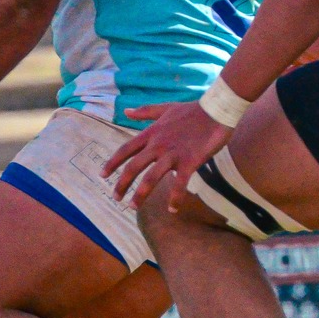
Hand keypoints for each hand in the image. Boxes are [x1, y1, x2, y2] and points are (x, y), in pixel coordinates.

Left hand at [105, 101, 232, 209]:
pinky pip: (180, 184)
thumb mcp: (165, 108)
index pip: (126, 150)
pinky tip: (173, 210)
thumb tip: (126, 112)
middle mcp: (158, 145)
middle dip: (122, 184)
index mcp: (151, 133)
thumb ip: (145, 112)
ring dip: (140, 194)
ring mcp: (172, 154)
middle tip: (115, 198)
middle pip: (133, 167)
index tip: (102, 175)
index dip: (112, 163)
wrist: (216, 110)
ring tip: (133, 206)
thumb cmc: (192, 110)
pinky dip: (176, 198)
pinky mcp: (189, 161)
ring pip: (151, 178)